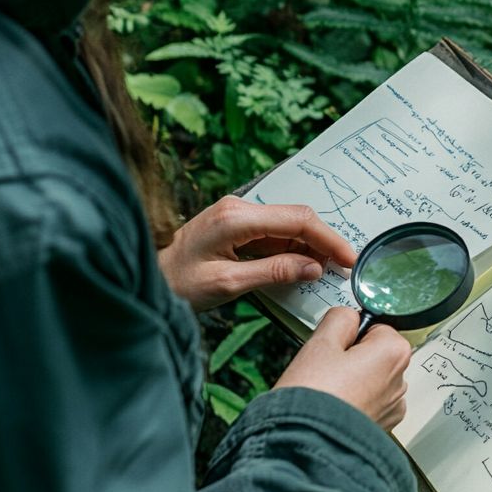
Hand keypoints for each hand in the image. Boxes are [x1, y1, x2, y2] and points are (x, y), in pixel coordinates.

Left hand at [158, 196, 357, 311]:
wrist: (143, 278)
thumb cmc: (175, 284)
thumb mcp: (227, 284)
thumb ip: (273, 272)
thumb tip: (313, 268)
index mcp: (236, 217)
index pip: (297, 220)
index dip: (328, 239)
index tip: (348, 259)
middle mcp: (238, 207)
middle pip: (297, 217)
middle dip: (323, 241)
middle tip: (341, 267)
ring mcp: (237, 214)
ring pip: (288, 224)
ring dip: (308, 246)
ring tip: (323, 270)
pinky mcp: (236, 224)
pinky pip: (274, 232)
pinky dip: (292, 248)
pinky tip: (300, 265)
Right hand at [276, 307, 410, 428]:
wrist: (306, 447)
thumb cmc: (314, 396)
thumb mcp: (320, 342)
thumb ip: (340, 319)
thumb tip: (348, 317)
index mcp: (394, 353)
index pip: (375, 328)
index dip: (349, 336)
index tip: (332, 349)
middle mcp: (401, 381)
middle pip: (375, 355)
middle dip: (352, 359)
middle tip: (325, 372)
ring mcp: (393, 408)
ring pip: (371, 381)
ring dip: (353, 383)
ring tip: (328, 392)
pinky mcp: (382, 429)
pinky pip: (369, 405)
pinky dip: (354, 405)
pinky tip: (335, 408)